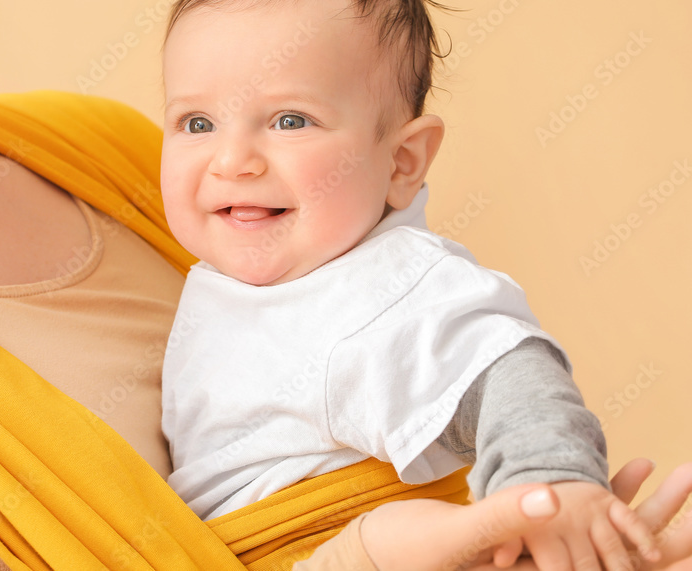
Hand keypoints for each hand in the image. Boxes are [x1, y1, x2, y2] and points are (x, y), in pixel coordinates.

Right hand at [355, 460, 691, 570]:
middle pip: (614, 560)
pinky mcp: (529, 545)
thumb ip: (502, 518)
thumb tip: (554, 494)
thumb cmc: (403, 553)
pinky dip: (604, 498)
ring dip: (642, 510)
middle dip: (662, 531)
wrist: (371, 554)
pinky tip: (633, 469)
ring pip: (605, 539)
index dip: (644, 554)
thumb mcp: (453, 537)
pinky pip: (579, 522)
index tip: (687, 534)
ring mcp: (537, 562)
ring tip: (681, 472)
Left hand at [493, 481, 657, 570]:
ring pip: (611, 548)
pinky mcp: (606, 502)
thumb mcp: (503, 530)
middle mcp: (565, 518)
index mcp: (537, 530)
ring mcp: (588, 510)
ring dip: (620, 568)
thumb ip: (506, 544)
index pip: (557, 567)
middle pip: (586, 564)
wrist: (538, 484)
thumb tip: (501, 561)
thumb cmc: (522, 523)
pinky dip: (642, 536)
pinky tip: (651, 555)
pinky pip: (629, 519)